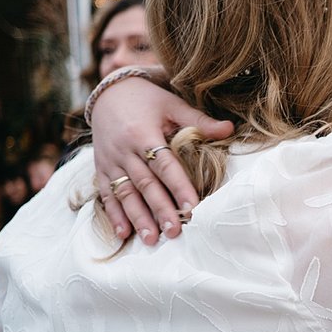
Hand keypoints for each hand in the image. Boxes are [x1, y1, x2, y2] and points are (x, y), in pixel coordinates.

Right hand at [90, 79, 234, 243]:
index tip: (193, 207)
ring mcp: (111, 162)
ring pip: (125, 193)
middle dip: (160, 209)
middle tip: (175, 231)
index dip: (179, 186)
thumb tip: (229, 129)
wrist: (107, 92)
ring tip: (151, 239)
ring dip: (138, 218)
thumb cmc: (146, 99)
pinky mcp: (101, 170)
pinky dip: (114, 216)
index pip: (164, 164)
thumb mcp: (172, 104)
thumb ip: (198, 120)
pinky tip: (124, 235)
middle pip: (145, 184)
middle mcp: (125, 150)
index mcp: (143, 133)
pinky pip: (106, 195)